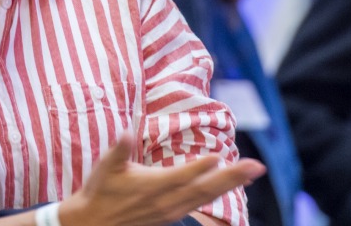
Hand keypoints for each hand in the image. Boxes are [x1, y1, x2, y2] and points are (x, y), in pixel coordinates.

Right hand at [55, 135, 265, 225]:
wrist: (94, 222)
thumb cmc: (100, 191)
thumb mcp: (105, 167)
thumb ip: (119, 149)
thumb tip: (125, 133)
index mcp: (152, 186)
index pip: (181, 176)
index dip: (200, 168)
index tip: (219, 157)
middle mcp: (166, 201)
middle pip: (205, 189)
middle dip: (232, 177)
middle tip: (256, 166)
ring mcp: (171, 210)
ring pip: (206, 197)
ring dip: (231, 184)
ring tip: (251, 172)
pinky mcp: (171, 215)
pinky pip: (199, 204)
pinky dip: (217, 194)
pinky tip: (229, 186)